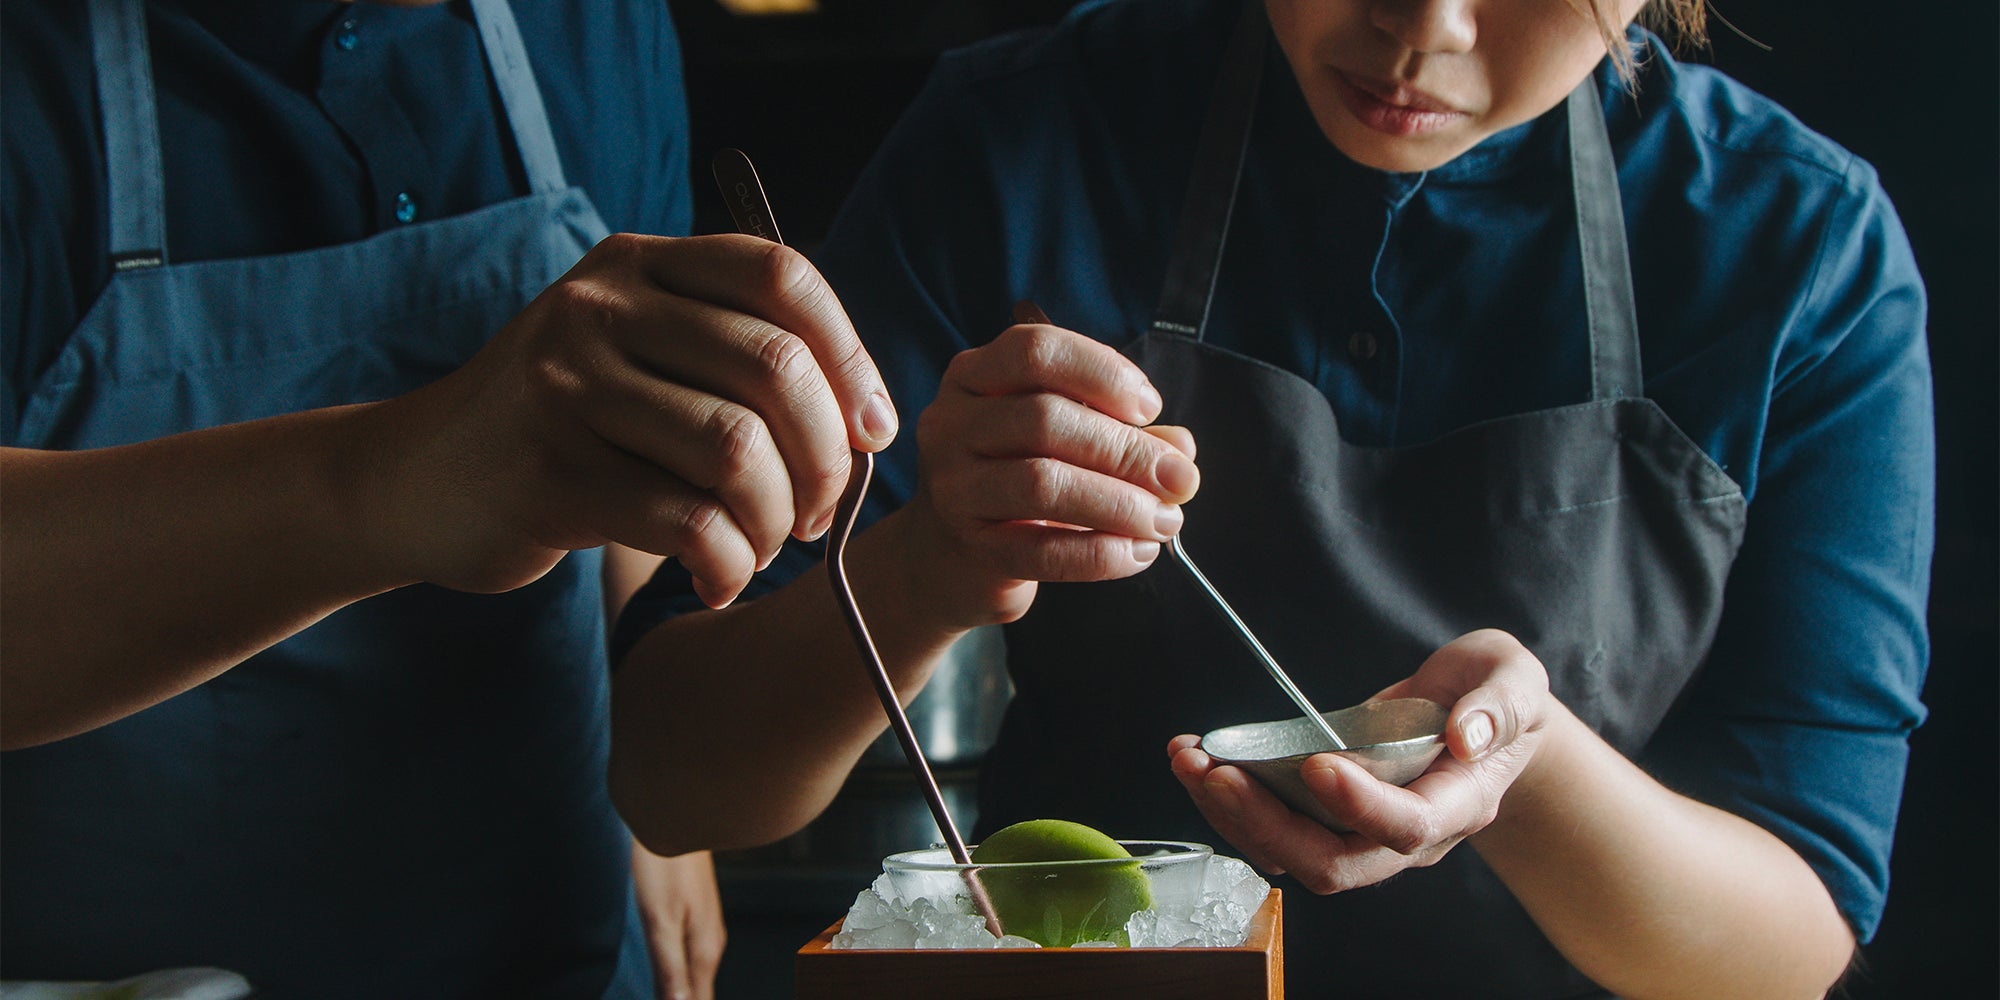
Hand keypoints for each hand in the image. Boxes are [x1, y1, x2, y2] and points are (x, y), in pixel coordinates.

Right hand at [365, 233, 895, 606]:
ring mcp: (566, 386)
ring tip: (758, 547)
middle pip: (776, 369)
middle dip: (826, 460)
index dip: (850, 358)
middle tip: (816, 514)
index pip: (784, 277)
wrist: (411, 480)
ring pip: (739, 451)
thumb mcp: (635, 353)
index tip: (871, 433)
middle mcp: (601, 307)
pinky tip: (717, 577)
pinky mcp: (548, 473)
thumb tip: (866, 418)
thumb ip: (732, 355)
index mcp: (639, 264)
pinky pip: (687, 522)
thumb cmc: (562, 426)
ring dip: (776, 521)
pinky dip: (727, 564)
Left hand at [630, 842, 725, 999]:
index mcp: (704, 951)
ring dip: (684, 994)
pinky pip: (691, 960)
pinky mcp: (695, 918)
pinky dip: (679, 976)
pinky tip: (668, 979)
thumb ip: (669, 969)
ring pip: (697, 977)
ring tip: (664, 998)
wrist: (681, 818)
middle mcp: (710, 944)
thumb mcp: (661, 922)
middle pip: (701, 993)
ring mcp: (705, 930)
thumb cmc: (666, 868)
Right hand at [900, 320, 1200, 625]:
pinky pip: (1041, 551)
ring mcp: (953, 487)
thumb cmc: (1017, 477)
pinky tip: (1137, 552)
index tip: (1149, 407)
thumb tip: (1179, 450)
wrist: (951, 555)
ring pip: (1042, 484)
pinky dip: (1100, 553)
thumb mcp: (1065, 439)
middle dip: (1125, 450)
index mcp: (976, 377)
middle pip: (1044, 419)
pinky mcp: (970, 548)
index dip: (1102, 373)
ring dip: (1119, 503)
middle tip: (1179, 479)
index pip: (1036, 352)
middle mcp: (952, 423)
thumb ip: (1121, 433)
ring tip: (1164, 520)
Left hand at [1168, 629, 1551, 892]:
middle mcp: (1404, 835)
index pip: (1406, 827)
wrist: (1479, 720)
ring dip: (1231, 813)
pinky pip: (1271, 825)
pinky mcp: (1325, 815)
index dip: (1360, 805)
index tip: (1317, 764)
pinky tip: (1194, 756)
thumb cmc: (1496, 698)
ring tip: (1188, 760)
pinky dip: (1226, 797)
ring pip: (1289, 852)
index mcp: (1456, 805)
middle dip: (1266, 822)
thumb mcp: (1516, 682)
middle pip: (1331, 861)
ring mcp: (1360, 831)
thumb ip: (1500, 707)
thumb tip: (1465, 735)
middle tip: (1215, 772)